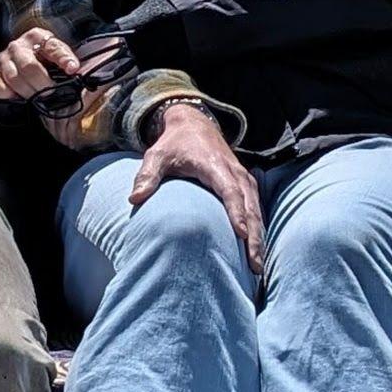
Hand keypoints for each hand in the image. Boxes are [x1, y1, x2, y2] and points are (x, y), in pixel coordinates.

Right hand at [0, 26, 82, 105]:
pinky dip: (4, 93)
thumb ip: (67, 63)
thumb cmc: (46, 63)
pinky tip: (16, 97)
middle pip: (29, 66)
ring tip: (40, 101)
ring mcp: (3, 59)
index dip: (64, 59)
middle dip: (43, 85)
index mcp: (39, 37)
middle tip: (54, 96)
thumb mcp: (59, 58)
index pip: (53, 47)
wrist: (26, 66)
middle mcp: (19, 46)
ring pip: (13, 77)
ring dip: (27, 92)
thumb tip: (78, 71)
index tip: (73, 69)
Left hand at [129, 102, 265, 278]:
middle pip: (249, 207)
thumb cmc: (174, 144)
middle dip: (252, 236)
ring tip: (257, 267)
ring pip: (256, 210)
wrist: (194, 125)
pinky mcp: (246, 184)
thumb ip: (147, 177)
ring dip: (258, 237)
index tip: (240, 234)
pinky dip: (257, 229)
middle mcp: (233, 172)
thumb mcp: (157, 156)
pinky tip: (256, 251)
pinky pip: (256, 208)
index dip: (236, 212)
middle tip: (254, 266)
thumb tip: (133, 200)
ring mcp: (243, 178)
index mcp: (214, 166)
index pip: (229, 190)